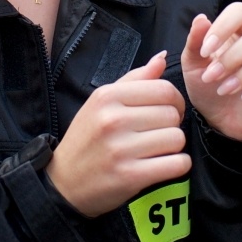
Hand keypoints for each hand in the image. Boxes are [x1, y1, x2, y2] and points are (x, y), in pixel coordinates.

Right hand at [45, 50, 190, 216]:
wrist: (64, 183)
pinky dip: (177, 165)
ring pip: (177, 138)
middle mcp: (113, 119)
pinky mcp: (130, 176)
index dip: (175, 101)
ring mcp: (121, 149)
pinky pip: (176, 164)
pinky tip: (163, 165)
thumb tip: (161, 58)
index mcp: (107, 96)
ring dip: (173, 146)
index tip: (167, 111)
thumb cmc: (86, 139)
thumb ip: (134, 80)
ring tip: (157, 150)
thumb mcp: (101, 103)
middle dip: (172, 124)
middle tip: (158, 133)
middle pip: (172, 114)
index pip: (164, 89)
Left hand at [182, 4, 241, 141]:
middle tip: (212, 77)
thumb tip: (201, 18)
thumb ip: (195, 43)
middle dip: (233, 57)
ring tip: (225, 90)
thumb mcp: (194, 67)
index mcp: (241, 32)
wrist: (221, 123)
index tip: (205, 51)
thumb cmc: (209, 88)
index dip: (223, 26)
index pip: (240, 12)